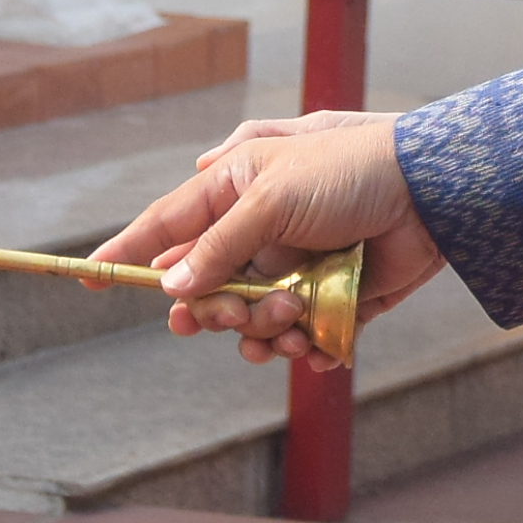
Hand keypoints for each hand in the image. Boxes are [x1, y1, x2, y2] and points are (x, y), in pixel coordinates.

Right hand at [93, 113, 444, 370]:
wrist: (434, 192)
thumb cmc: (351, 171)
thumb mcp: (273, 197)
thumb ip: (219, 245)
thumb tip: (173, 286)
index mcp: (236, 192)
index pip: (167, 227)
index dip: (130, 254)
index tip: (87, 281)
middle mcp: (260, 234)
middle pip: (206, 291)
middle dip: (216, 311)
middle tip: (232, 315)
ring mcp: (295, 270)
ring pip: (249, 323)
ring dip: (262, 331)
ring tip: (293, 319)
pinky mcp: (332, 302)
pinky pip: (297, 342)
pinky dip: (300, 351)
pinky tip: (313, 348)